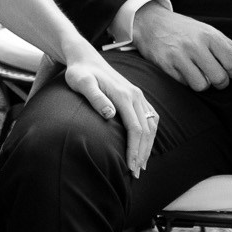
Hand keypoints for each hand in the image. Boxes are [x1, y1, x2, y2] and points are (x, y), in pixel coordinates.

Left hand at [62, 50, 159, 176]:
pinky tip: (145, 144)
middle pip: (146, 129)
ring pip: (151, 124)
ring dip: (148, 145)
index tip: (130, 167)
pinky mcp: (136, 95)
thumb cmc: (79, 73)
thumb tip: (110, 115)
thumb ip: (95, 98)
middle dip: (143, 153)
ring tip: (141, 164)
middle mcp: (135, 95)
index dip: (134, 150)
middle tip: (136, 173)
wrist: (84, 57)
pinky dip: (150, 133)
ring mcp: (137, 94)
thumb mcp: (82, 83)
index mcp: (124, 95)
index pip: (135, 128)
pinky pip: (150, 116)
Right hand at [130, 0, 231, 90]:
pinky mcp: (167, 66)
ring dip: (204, 83)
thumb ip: (225, 44)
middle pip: (220, 77)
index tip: (231, 72)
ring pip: (203, 85)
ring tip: (201, 75)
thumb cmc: (182, 29)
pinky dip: (189, 82)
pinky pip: (186, 84)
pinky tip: (186, 72)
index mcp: (209, 35)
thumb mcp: (206, 29)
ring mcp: (180, 56)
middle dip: (221, 82)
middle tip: (216, 77)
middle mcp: (196, 45)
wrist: (152, 23)